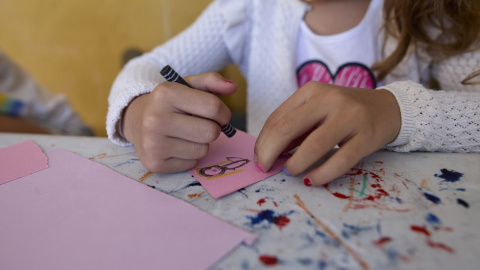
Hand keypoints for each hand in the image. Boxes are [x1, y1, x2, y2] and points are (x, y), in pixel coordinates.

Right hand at [122, 72, 236, 172]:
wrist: (137, 120)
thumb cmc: (170, 103)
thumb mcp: (188, 85)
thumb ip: (212, 81)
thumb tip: (232, 87)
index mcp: (165, 94)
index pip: (213, 107)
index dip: (223, 112)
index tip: (218, 114)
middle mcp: (155, 119)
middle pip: (211, 132)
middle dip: (212, 129)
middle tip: (200, 124)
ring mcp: (153, 144)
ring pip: (203, 150)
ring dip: (201, 143)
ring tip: (186, 134)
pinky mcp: (155, 163)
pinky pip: (192, 163)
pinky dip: (190, 156)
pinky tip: (176, 145)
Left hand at [254, 82, 400, 185]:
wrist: (388, 108)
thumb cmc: (344, 112)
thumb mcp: (317, 110)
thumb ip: (295, 128)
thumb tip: (268, 153)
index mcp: (311, 91)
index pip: (277, 118)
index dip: (262, 142)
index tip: (259, 159)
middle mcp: (329, 99)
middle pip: (288, 128)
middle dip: (269, 152)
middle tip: (266, 168)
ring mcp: (350, 116)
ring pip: (314, 145)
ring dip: (296, 164)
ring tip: (290, 172)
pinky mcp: (367, 136)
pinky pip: (340, 160)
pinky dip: (322, 174)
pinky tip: (312, 180)